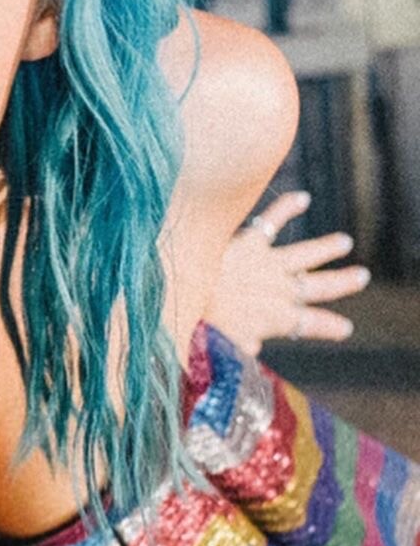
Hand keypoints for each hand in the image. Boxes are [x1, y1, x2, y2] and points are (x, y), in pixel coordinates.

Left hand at [208, 191, 370, 356]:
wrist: (183, 290)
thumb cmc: (202, 323)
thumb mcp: (225, 344)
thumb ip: (242, 345)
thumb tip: (253, 348)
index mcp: (277, 318)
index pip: (311, 324)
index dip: (329, 326)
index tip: (345, 328)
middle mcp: (279, 289)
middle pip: (320, 286)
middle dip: (343, 282)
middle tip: (361, 276)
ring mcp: (267, 263)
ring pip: (307, 254)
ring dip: (327, 247)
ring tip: (343, 241)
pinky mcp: (249, 242)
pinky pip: (273, 220)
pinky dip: (287, 206)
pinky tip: (302, 197)